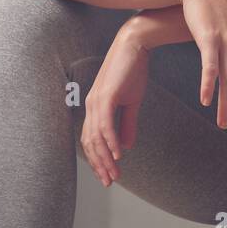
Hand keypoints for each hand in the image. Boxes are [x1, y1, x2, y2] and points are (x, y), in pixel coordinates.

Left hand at [80, 28, 149, 186]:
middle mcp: (91, 106)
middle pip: (90, 143)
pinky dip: (111, 142)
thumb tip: (126, 145)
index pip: (91, 140)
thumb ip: (127, 124)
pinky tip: (118, 155)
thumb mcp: (132, 102)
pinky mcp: (106, 96)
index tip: (108, 175)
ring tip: (114, 174)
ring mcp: (96, 101)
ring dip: (105, 158)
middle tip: (109, 181)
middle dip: (100, 165)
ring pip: (97, 138)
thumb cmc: (133, 70)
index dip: (98, 159)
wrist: (135, 45)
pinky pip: (106, 126)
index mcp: (95, 107)